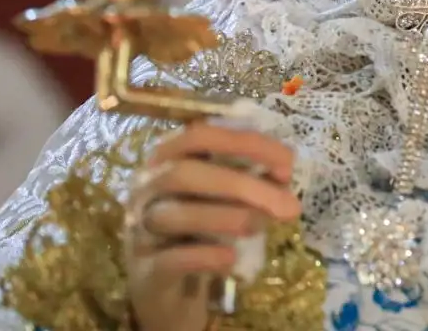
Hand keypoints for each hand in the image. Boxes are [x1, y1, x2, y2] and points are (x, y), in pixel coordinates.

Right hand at [124, 124, 299, 330]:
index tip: (288, 164)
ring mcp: (139, 230)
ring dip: (226, 217)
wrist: (173, 290)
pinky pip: (170, 259)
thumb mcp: (224, 199)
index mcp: (168, 159)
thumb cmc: (202, 230)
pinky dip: (204, 256)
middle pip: (185, 174)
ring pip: (173, 214)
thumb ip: (249, 180)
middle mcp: (147, 189)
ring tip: (261, 226)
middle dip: (242, 185)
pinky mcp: (144, 271)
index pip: (201, 136)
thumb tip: (283, 175)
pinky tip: (230, 257)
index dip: (246, 144)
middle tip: (288, 206)